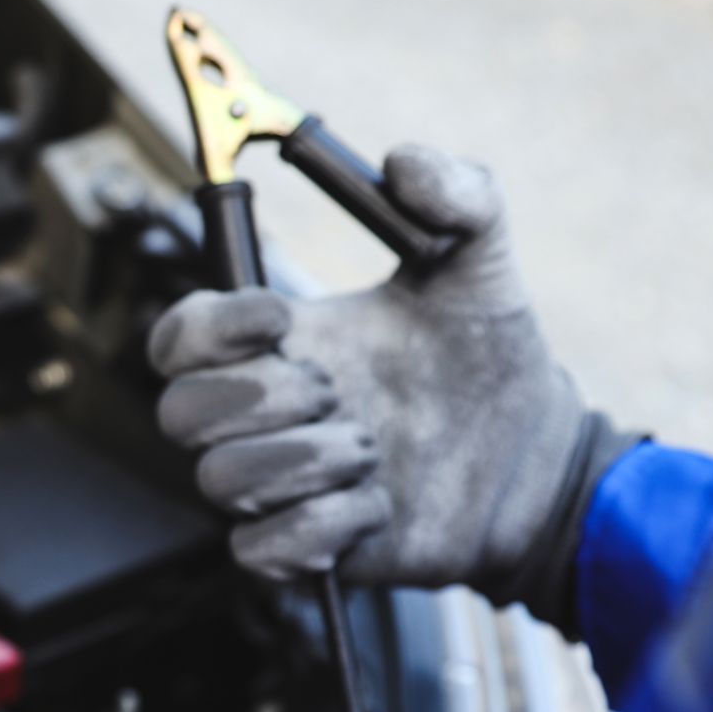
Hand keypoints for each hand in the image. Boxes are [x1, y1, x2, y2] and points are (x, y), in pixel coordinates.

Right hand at [150, 145, 632, 622]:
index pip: (178, 337)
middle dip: (261, 398)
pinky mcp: (305, 550)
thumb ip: (458, 193)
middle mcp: (265, 414)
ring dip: (304, 462)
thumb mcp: (481, 263)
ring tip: (373, 450)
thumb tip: (402, 161)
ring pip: (221, 482)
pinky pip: (262, 550)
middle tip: (338, 390)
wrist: (535, 462)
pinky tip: (378, 506)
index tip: (281, 317)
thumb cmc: (489, 362)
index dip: (208, 328)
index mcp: (278, 343)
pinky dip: (321, 527)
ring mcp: (280, 485)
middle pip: (177, 414)